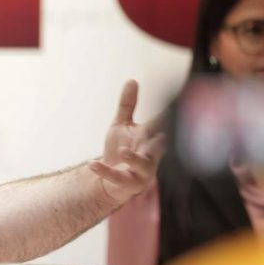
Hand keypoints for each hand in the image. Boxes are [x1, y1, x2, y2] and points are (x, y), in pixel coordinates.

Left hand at [90, 80, 165, 204]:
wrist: (110, 180)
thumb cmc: (121, 151)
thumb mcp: (122, 125)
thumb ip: (128, 105)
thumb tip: (132, 80)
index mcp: (150, 139)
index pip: (161, 125)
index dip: (166, 117)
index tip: (170, 105)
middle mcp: (150, 155)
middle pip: (157, 146)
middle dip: (157, 139)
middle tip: (150, 130)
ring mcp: (140, 171)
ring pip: (143, 165)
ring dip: (134, 159)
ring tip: (124, 152)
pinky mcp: (127, 183)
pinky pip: (116, 178)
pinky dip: (104, 171)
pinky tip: (92, 164)